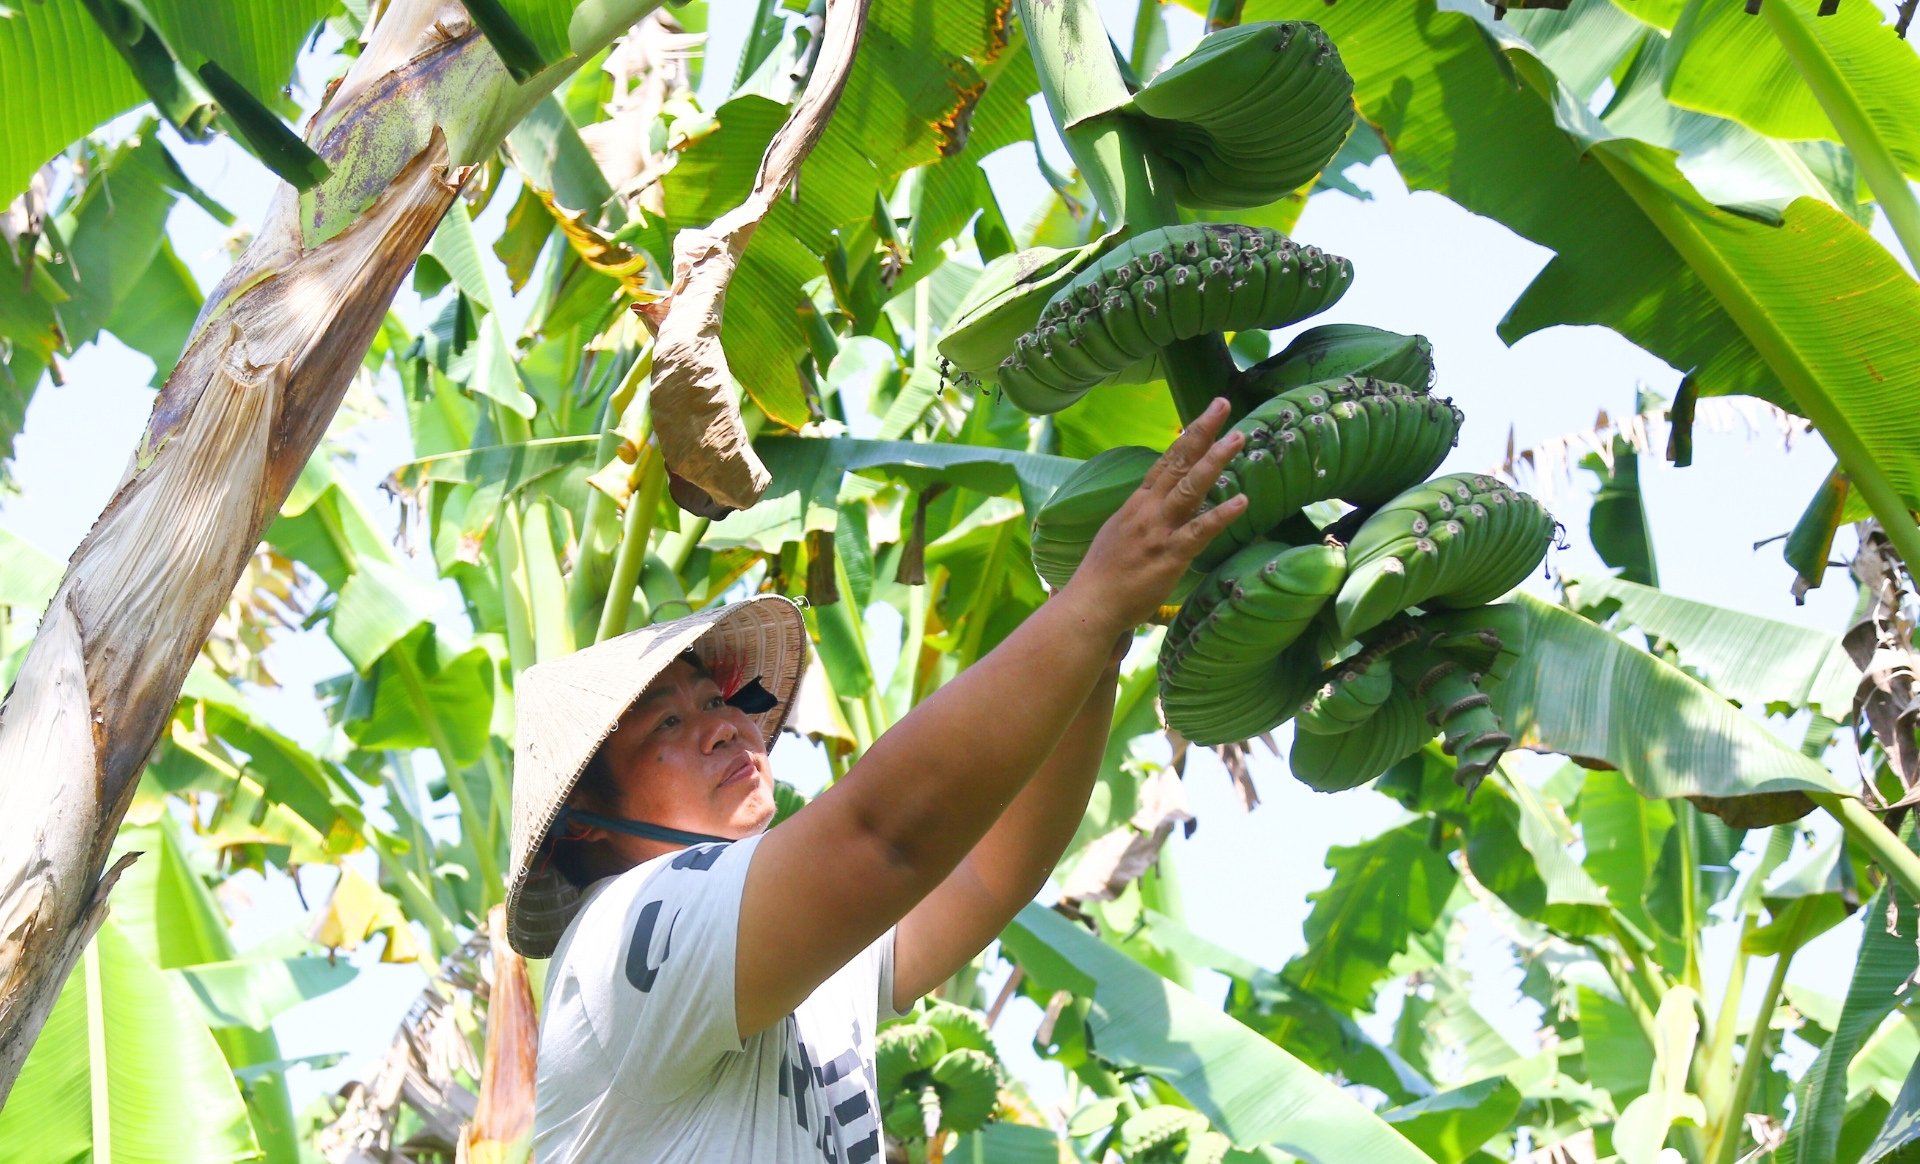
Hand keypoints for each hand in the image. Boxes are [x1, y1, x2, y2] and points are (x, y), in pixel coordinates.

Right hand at [1061, 398, 1247, 633]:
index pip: (1165, 462)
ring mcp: (1159, 530)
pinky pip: (1200, 531)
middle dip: (1202, 432)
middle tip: (1223, 404)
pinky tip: (1242, 500)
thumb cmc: (1103, 575)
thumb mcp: (1119, 533)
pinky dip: (1221, 514)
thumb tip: (1157, 506)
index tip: (1205, 414)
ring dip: (1215, 460)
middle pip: (1178, 462)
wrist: (1090, 604)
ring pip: (1190, 487)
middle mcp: (1148, 510)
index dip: (1187, 437)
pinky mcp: (1170, 555)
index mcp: (1137, 504)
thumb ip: (1141, 516)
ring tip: (1238, 438)